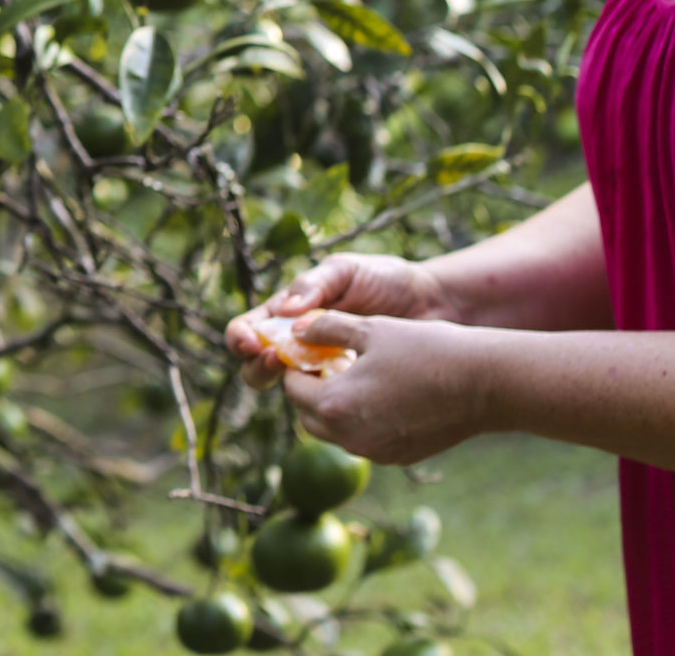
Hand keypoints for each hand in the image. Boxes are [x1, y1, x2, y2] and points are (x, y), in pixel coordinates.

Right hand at [226, 252, 449, 388]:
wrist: (433, 304)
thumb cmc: (385, 279)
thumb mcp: (346, 271)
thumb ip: (315, 284)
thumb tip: (283, 310)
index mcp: (288, 313)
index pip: (249, 329)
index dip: (241, 338)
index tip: (252, 343)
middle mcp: (299, 345)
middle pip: (259, 366)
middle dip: (258, 366)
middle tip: (277, 359)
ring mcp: (323, 371)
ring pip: (289, 390)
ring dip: (289, 386)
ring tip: (307, 372)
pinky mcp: (350, 391)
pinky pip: (328, 403)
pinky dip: (327, 399)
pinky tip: (343, 386)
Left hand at [280, 313, 496, 464]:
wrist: (483, 383)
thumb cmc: (425, 350)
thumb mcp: (369, 328)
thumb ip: (325, 329)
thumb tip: (297, 330)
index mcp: (334, 404)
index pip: (292, 388)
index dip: (297, 366)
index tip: (310, 350)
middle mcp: (349, 438)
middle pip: (308, 416)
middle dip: (311, 390)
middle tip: (329, 364)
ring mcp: (375, 452)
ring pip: (335, 433)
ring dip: (335, 408)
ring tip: (357, 378)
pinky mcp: (398, 458)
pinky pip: (364, 441)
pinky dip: (362, 422)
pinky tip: (384, 396)